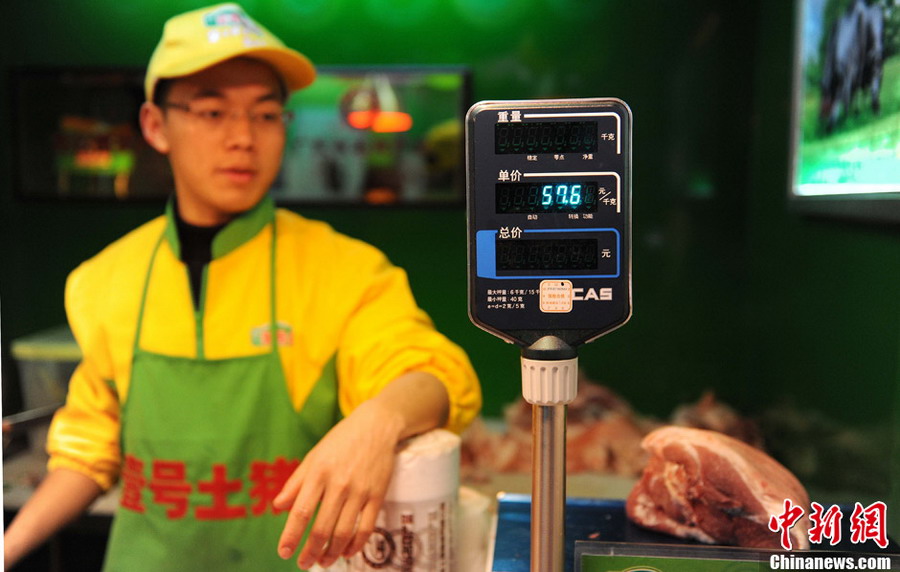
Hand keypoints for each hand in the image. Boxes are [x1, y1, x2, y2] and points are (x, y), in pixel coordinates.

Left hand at [273, 398, 403, 569]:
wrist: (377, 426)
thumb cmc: (341, 441)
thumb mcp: (314, 456)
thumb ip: (296, 482)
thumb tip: (278, 506)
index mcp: (319, 473)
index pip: (301, 512)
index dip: (291, 536)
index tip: (284, 552)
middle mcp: (339, 484)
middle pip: (322, 528)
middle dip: (310, 552)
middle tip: (303, 564)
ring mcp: (360, 491)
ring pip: (344, 532)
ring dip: (332, 553)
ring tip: (324, 562)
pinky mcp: (378, 495)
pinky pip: (366, 527)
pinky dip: (356, 545)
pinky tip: (346, 552)